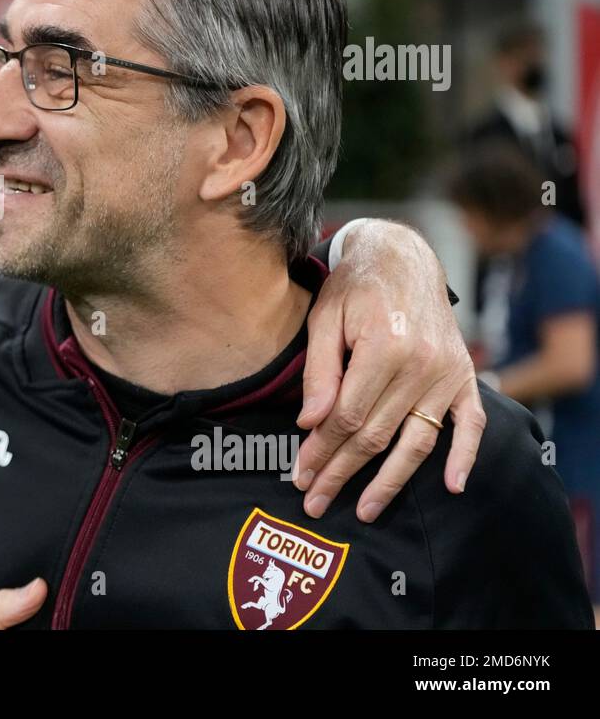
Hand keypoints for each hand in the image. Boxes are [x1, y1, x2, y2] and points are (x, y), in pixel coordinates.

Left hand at [297, 220, 485, 521]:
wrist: (403, 257)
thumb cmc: (355, 287)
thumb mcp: (324, 318)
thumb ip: (319, 371)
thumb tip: (310, 423)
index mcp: (384, 347)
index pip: (346, 416)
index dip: (321, 450)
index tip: (299, 474)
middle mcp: (422, 365)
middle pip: (376, 435)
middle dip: (341, 472)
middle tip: (315, 500)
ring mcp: (448, 374)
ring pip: (416, 441)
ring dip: (389, 481)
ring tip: (364, 510)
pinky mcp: (465, 376)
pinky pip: (470, 424)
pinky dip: (463, 457)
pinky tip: (450, 486)